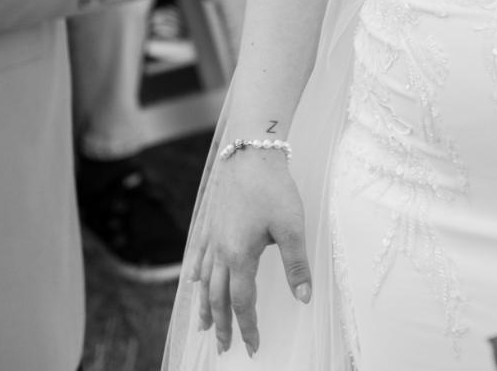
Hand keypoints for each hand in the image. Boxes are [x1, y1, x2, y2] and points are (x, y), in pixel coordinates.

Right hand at [191, 151, 309, 356]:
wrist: (251, 148)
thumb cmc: (273, 186)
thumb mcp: (292, 227)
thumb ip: (296, 265)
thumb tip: (304, 298)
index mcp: (239, 256)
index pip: (242, 302)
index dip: (248, 326)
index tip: (253, 346)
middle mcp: (220, 250)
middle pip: (217, 297)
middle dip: (222, 325)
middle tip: (224, 347)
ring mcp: (211, 235)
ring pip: (203, 280)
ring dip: (204, 306)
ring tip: (203, 326)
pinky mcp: (209, 220)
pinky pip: (197, 254)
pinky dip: (195, 274)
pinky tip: (193, 282)